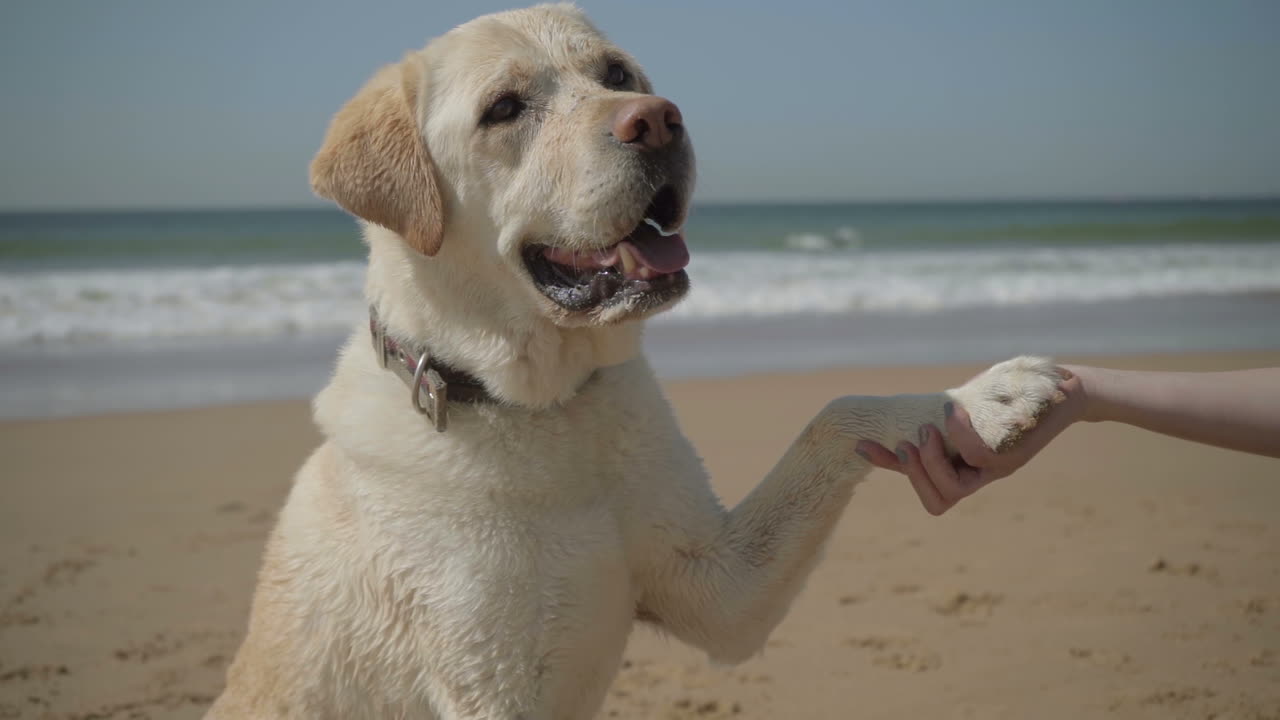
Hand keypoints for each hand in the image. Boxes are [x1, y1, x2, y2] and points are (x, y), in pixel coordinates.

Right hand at [857, 368, 1084, 514]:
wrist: (1063, 391)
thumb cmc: (1013, 395)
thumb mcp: (969, 404)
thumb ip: (941, 417)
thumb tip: (899, 409)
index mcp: (963, 467)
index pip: (922, 483)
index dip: (888, 468)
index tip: (861, 444)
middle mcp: (980, 476)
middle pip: (938, 501)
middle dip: (914, 474)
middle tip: (907, 441)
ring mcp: (998, 469)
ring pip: (954, 490)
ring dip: (932, 462)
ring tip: (928, 428)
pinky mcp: (1014, 456)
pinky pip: (976, 458)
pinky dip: (958, 435)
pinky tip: (950, 410)